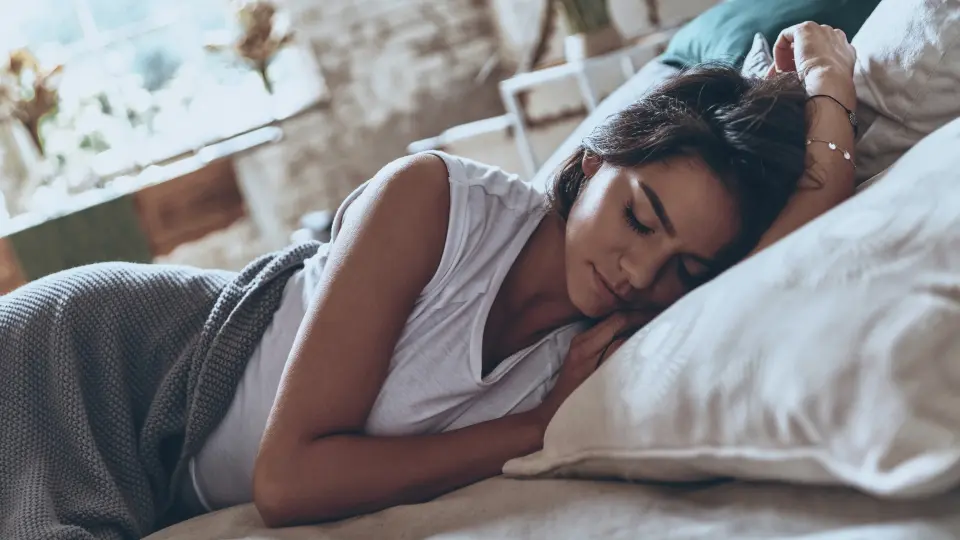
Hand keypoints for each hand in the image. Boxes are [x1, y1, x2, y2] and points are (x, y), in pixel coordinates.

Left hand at [530, 311, 651, 432]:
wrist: (554, 414)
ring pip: (612, 326)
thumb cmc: (577, 401)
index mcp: (586, 344)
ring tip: (654, 326)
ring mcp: (583, 344)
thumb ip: (615, 355)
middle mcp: (583, 338)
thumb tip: (635, 336)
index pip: (618, 319)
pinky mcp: (585, 351)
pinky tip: (639, 340)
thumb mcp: (600, 378)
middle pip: (615, 319)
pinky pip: (608, 335)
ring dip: (632, 324)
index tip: (660, 316)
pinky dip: (625, 334)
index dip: (640, 315)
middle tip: (662, 319)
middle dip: (639, 317)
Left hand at [767, 22, 856, 109]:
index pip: (824, 52)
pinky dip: (779, 51)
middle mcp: (836, 37)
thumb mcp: (828, 84)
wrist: (830, 83)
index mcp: (845, 51)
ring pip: (797, 42)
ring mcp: (822, 30)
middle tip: (785, 79)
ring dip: (786, 58)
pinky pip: (786, 36)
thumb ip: (820, 78)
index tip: (799, 79)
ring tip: (782, 76)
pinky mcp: (806, 28)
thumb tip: (802, 84)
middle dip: (795, 61)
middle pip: (809, 46)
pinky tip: (780, 68)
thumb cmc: (829, 90)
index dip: (808, 64)